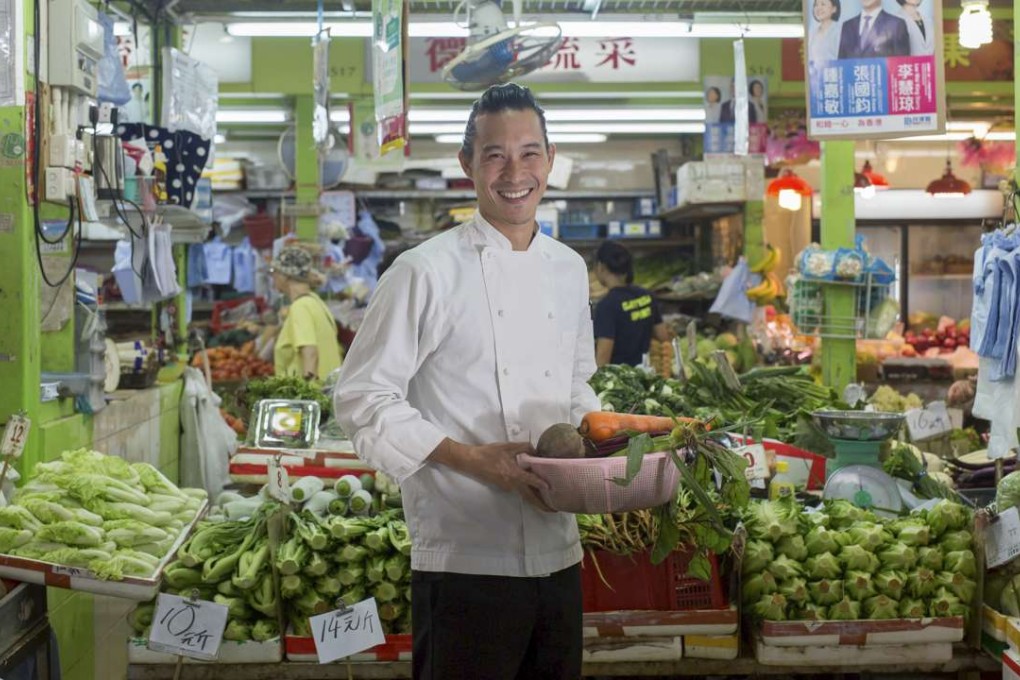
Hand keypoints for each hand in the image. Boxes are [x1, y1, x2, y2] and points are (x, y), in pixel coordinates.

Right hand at [432, 440, 554, 511]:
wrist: (471, 461)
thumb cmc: (488, 453)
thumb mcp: (507, 446)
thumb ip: (523, 447)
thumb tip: (536, 451)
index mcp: (514, 474)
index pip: (531, 481)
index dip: (542, 485)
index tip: (552, 490)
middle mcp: (512, 484)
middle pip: (529, 497)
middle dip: (541, 505)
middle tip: (554, 510)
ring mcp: (507, 487)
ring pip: (524, 495)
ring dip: (536, 500)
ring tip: (548, 502)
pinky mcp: (503, 486)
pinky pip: (519, 490)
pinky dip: (528, 492)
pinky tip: (534, 490)